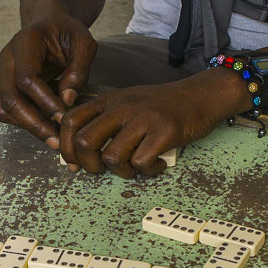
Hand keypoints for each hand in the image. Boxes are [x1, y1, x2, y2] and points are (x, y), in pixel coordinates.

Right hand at [0, 14, 96, 141]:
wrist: (49, 23)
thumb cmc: (67, 32)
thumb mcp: (83, 43)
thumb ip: (78, 69)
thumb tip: (67, 100)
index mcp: (25, 42)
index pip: (27, 78)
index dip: (45, 101)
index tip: (65, 117)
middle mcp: (7, 58)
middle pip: (10, 98)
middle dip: (34, 123)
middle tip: (57, 141)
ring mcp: (2, 73)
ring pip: (5, 109)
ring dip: (27, 127)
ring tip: (53, 139)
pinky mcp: (5, 85)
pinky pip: (6, 111)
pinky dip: (23, 123)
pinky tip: (46, 128)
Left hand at [57, 71, 240, 175]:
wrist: (202, 94)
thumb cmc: (164, 105)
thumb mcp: (128, 102)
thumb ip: (105, 120)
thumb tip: (79, 150)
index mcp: (110, 101)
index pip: (70, 120)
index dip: (64, 147)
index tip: (73, 163)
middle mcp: (123, 107)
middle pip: (85, 141)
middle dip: (89, 165)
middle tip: (103, 171)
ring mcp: (144, 119)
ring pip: (113, 157)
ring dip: (122, 172)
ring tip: (136, 168)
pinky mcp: (165, 131)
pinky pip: (142, 163)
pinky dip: (148, 171)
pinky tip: (157, 164)